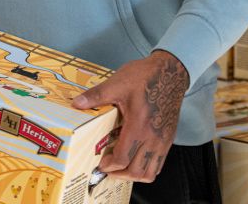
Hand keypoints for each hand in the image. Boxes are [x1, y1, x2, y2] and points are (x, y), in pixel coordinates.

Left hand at [71, 50, 188, 182]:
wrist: (170, 72)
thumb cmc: (146, 77)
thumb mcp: (118, 83)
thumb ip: (97, 95)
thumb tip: (77, 103)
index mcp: (139, 126)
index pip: (123, 158)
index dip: (109, 166)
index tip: (101, 163)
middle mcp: (153, 137)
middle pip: (136, 171)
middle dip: (119, 174)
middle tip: (108, 167)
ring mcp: (163, 140)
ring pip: (150, 173)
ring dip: (134, 174)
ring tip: (122, 166)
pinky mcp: (168, 139)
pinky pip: (159, 164)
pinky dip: (146, 168)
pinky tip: (136, 159)